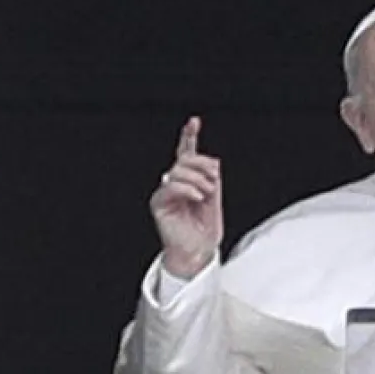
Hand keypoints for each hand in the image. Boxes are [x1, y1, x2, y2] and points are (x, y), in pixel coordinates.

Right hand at [149, 116, 223, 277]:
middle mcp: (175, 184)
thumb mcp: (215, 198)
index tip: (194, 121)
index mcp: (189, 181)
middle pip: (185, 160)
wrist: (198, 252)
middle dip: (202, 164)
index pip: (187, 154)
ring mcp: (166, 193)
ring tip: (206, 193)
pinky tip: (198, 195)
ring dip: (197, 179)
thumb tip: (212, 162)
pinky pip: (170, 187)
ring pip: (178, 171)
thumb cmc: (205, 230)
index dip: (189, 136)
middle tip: (214, 179)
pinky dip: (187, 188)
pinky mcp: (159, 204)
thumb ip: (212, 178)